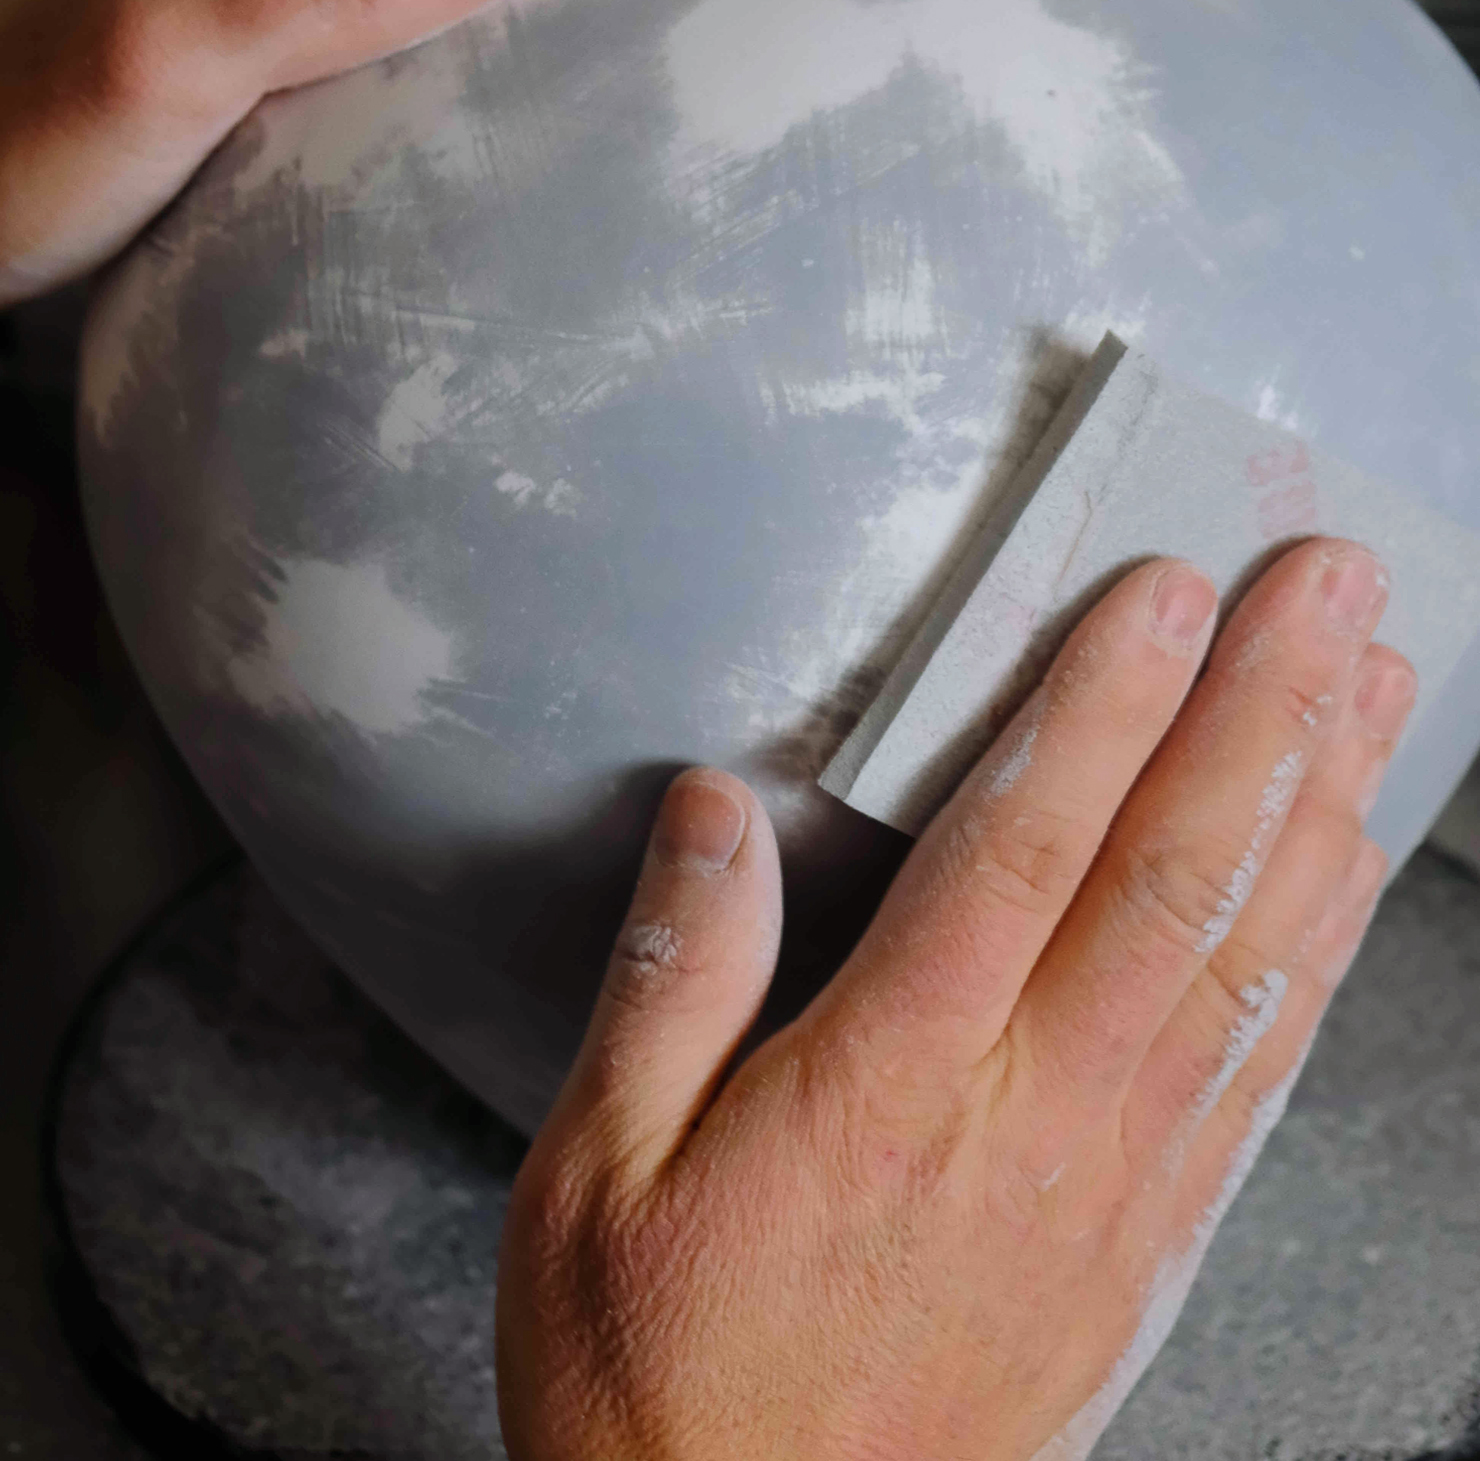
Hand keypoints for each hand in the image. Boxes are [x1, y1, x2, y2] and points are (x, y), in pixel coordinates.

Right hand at [498, 539, 1414, 1460]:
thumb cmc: (660, 1383)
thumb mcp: (594, 1176)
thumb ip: (668, 980)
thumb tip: (712, 809)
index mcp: (892, 1086)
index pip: (1023, 852)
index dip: (1102, 707)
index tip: (1163, 591)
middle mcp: (1030, 1123)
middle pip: (1176, 884)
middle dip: (1264, 715)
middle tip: (1330, 589)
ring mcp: (1109, 1192)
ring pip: (1246, 968)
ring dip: (1321, 810)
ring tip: (1377, 688)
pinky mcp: (1142, 1252)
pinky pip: (1257, 1079)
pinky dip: (1316, 961)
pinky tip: (1343, 879)